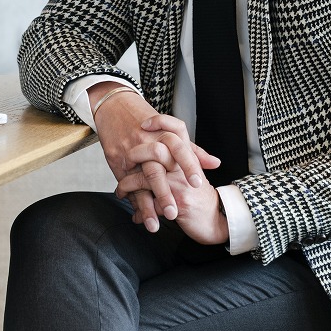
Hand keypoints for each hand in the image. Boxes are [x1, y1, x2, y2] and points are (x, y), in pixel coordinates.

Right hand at [90, 88, 217, 232]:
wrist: (114, 105)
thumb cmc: (145, 120)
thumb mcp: (169, 131)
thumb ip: (193, 150)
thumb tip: (215, 163)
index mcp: (163, 134)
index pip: (180, 148)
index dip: (189, 165)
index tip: (197, 184)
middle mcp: (147, 142)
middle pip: (157, 167)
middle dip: (165, 191)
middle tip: (173, 211)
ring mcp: (130, 151)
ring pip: (139, 180)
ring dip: (147, 204)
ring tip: (155, 224)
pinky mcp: (116, 159)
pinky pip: (125, 182)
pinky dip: (132, 200)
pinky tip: (138, 215)